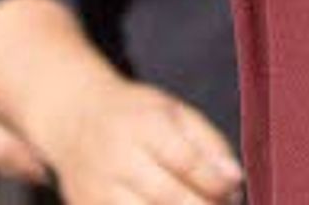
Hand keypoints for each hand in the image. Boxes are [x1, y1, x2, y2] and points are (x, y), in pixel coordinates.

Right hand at [35, 70, 246, 204]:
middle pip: (167, 197)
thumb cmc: (135, 115)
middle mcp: (116, 157)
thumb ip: (209, 143)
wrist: (73, 118)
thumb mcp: (174, 111)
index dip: (214, 181)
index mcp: (141, 123)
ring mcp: (98, 189)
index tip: (232, 189)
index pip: (184, 160)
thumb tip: (234, 180)